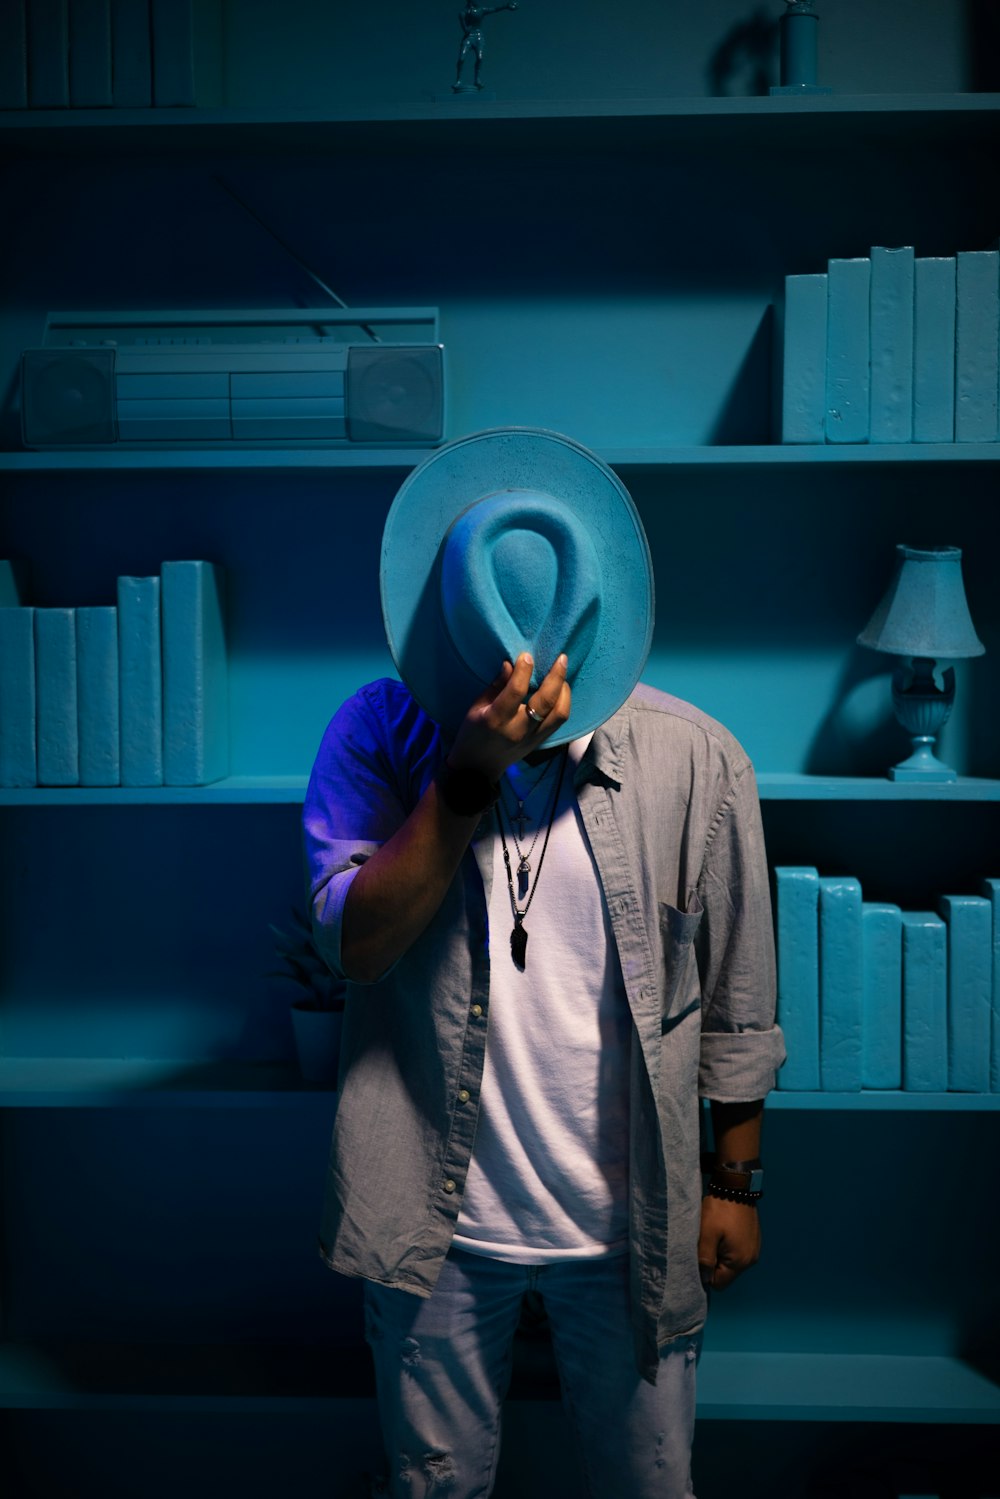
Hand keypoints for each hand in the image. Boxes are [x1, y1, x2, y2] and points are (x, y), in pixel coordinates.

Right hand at [446, 651, 569, 781]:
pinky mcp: (540, 742)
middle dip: (556, 677)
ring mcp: (532, 738)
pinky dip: (563, 703)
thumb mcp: (476, 707)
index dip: (524, 671)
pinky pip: (559, 721)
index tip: (527, 656)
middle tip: (561, 658)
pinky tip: (560, 691)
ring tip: (562, 675)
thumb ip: (495, 686)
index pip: (516, 691)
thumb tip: (510, 664)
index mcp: (496, 719)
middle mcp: (517, 730)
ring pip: (559, 713)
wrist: (478, 768)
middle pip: (545, 702)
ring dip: (564, 691)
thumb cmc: (472, 732)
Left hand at [697, 1194, 760, 1291]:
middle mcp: (751, 1259)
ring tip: (716, 1234)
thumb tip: (704, 1279)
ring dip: (721, 1253)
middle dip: (714, 1262)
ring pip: (731, 1262)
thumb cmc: (720, 1210)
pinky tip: (724, 1230)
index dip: (706, 1273)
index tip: (701, 1255)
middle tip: (707, 1242)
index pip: (719, 1283)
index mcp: (740, 1261)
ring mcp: (754, 1249)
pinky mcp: (754, 1239)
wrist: (737, 1186)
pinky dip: (729, 1245)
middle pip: (726, 1273)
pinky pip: (738, 1251)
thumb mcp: (707, 1234)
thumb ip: (705, 1259)